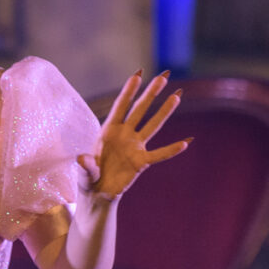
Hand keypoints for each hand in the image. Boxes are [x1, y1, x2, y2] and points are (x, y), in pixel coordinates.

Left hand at [77, 70, 189, 201]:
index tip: (138, 75)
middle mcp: (124, 134)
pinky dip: (171, 150)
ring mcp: (134, 146)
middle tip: (164, 77)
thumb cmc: (88, 177)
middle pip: (140, 110)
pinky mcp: (141, 162)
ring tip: (176, 97)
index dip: (129, 91)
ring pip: (152, 126)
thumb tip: (82, 159)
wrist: (98, 193)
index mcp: (108, 130)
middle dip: (151, 93)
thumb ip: (86, 165)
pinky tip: (186, 142)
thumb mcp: (85, 171)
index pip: (120, 106)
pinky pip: (159, 155)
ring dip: (164, 112)